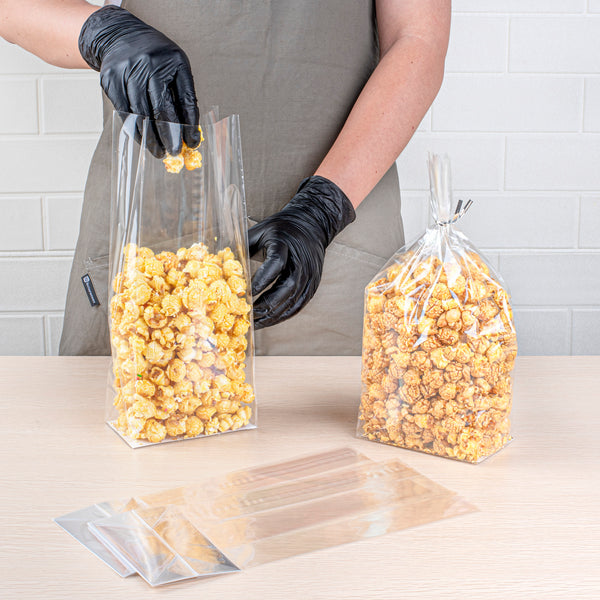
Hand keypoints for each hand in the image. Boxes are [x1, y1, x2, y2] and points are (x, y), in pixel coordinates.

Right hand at [78, 5, 199, 156]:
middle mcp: (147, 64)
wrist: (119, 35)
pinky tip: (143, 140)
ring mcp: (125, 71)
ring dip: (151, 138)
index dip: (189, 125)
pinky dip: (135, 130)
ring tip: (159, 152)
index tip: (192, 143)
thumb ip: (184, 98)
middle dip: (168, 136)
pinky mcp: (110, 80)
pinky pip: (124, 113)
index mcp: (171, 61)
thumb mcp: (176, 69)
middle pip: (160, 109)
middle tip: (174, 152)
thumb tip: (190, 134)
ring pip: (140, 115)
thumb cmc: (154, 57)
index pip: (184, 100)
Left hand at [248, 176, 355, 329]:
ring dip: (274, 315)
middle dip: (266, 304)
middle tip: (247, 315)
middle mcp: (301, 261)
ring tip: (255, 323)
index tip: (245, 295)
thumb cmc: (280, 229)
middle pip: (287, 287)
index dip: (261, 281)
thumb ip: (243, 247)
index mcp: (286, 244)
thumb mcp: (260, 231)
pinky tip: (269, 320)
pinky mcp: (313, 285)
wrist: (311, 225)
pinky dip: (283, 315)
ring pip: (293, 301)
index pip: (275, 264)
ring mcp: (310, 275)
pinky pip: (298, 305)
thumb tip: (218, 261)